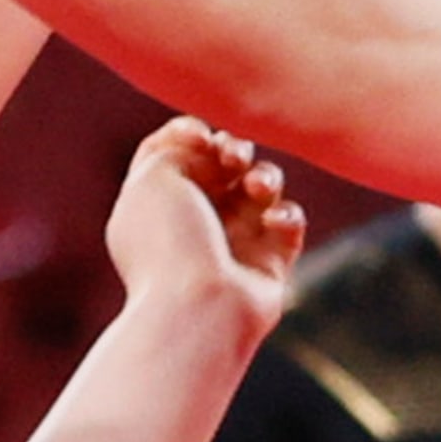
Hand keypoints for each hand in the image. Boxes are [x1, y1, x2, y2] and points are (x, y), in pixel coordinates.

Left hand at [103, 116, 302, 335]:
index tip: (199, 136)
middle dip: (233, 150)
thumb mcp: (153, 176)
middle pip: (221, 164)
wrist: (199, 309)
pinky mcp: (269, 263)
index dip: (190, 132)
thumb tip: (211, 146)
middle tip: (233, 159)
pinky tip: (271, 223)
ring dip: (265, 177)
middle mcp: (191, 221)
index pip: (174, 150)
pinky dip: (285, 215)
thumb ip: (177, 146)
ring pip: (261, 186)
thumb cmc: (169, 242)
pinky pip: (288, 222)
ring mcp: (232, 242)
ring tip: (257, 188)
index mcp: (152, 202)